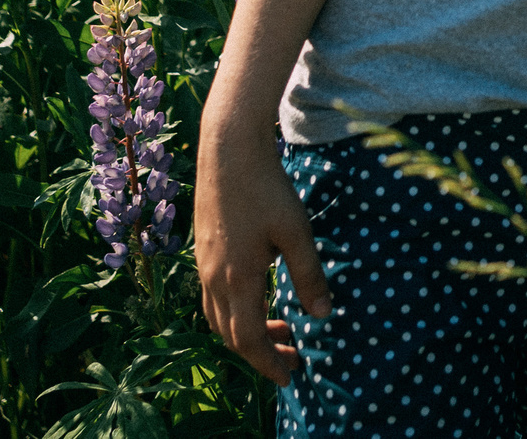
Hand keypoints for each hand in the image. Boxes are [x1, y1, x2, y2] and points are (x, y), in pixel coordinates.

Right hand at [197, 127, 328, 384]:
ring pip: (219, 317)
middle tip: (291, 357)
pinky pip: (214, 298)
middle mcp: (214, 279)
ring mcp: (205, 264)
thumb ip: (309, 275)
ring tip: (282, 329)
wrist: (228, 150)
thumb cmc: (266, 189)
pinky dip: (236, 312)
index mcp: (238, 279)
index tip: (289, 376)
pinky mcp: (204, 250)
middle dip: (261, 353)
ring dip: (247, 333)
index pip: (249, 339)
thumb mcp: (297, 232)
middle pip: (232, 335)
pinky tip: (259, 296)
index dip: (268, 363)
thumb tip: (323, 316)